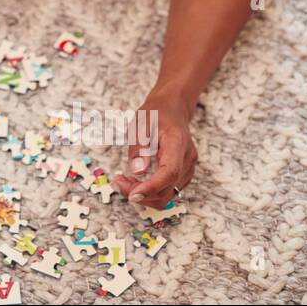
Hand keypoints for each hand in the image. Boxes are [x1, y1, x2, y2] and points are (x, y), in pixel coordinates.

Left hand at [112, 91, 197, 208]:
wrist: (172, 109)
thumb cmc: (156, 114)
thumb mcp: (140, 124)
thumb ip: (139, 147)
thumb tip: (138, 171)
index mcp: (177, 144)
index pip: (169, 173)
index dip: (151, 188)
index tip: (132, 195)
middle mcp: (187, 159)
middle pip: (167, 189)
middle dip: (142, 194)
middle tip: (118, 183)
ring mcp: (187, 168)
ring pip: (168, 195)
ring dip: (146, 196)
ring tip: (124, 182)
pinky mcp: (183, 174)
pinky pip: (168, 191)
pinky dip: (152, 192)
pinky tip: (136, 182)